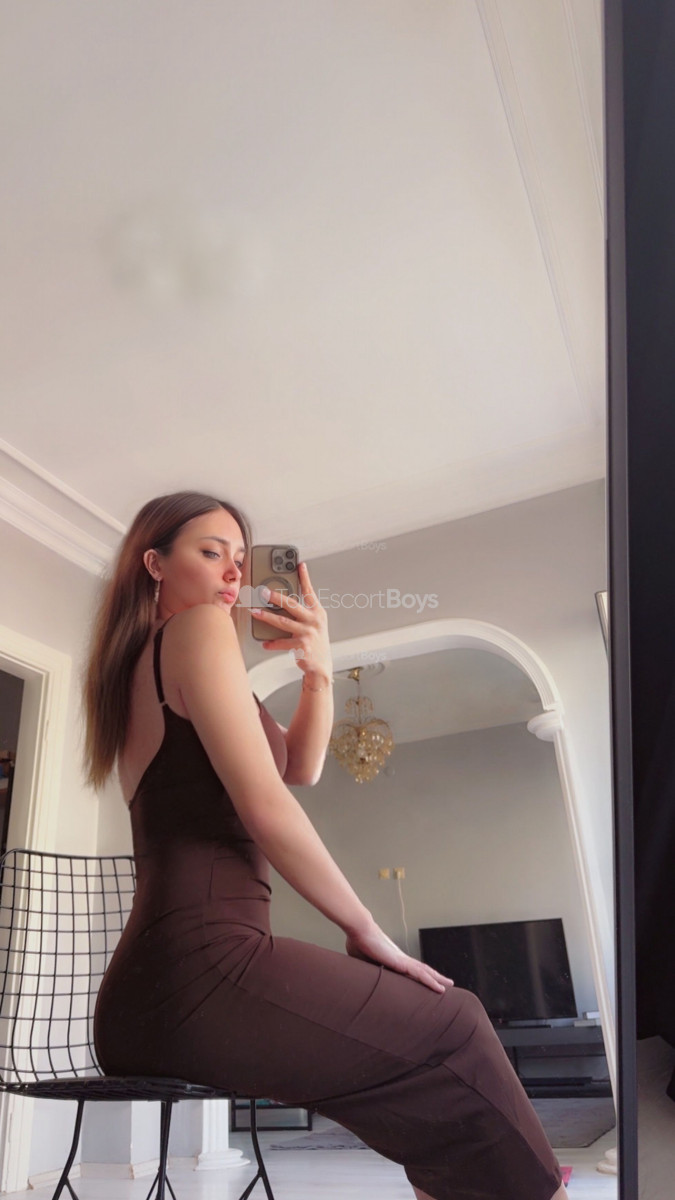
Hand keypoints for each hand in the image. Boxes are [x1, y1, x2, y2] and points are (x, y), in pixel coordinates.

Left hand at [251, 561, 332, 682]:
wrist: (321, 666)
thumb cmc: (316, 643)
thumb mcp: (315, 625)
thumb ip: (303, 613)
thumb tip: (283, 602)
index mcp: (318, 613)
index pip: (310, 592)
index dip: (305, 578)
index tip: (299, 565)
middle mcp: (314, 621)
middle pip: (292, 605)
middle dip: (275, 597)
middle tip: (262, 591)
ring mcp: (308, 633)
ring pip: (283, 622)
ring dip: (266, 617)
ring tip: (255, 612)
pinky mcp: (302, 646)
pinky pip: (282, 643)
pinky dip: (272, 643)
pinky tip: (265, 643)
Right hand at [345, 923, 453, 993]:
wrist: (360, 930)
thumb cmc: (359, 941)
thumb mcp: (363, 960)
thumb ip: (366, 968)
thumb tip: (362, 977)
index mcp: (392, 959)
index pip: (410, 969)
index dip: (420, 974)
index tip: (426, 980)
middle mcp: (401, 958)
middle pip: (422, 969)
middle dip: (434, 976)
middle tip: (446, 982)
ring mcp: (403, 960)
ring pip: (425, 972)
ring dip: (437, 979)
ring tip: (449, 985)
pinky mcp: (402, 963)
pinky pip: (421, 974)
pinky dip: (431, 981)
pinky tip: (440, 988)